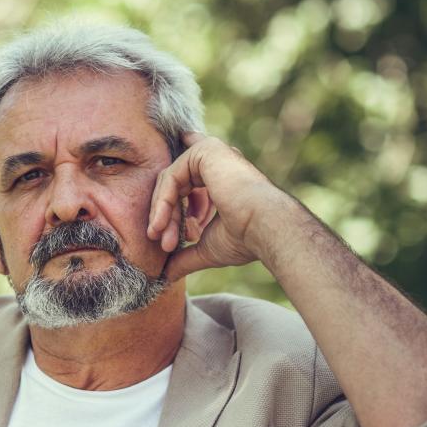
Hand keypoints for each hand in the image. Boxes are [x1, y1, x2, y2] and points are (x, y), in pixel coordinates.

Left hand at [147, 132, 282, 282]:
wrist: (265, 228)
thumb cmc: (245, 238)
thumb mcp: (208, 248)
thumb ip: (186, 255)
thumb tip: (167, 275)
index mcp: (221, 177)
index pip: (186, 182)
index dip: (170, 204)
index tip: (161, 234)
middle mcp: (217, 161)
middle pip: (174, 187)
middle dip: (167, 219)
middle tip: (165, 247)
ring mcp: (212, 153)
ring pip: (169, 182)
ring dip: (163, 214)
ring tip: (166, 243)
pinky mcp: (205, 152)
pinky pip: (171, 176)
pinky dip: (163, 202)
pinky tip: (162, 225)